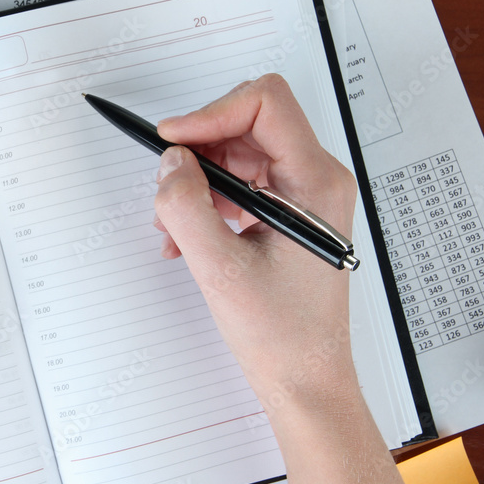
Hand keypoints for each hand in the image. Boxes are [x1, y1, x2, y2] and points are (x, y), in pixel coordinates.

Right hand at [153, 74, 358, 400]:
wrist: (306, 380)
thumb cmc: (284, 336)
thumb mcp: (220, 270)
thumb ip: (187, 208)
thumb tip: (170, 163)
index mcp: (317, 183)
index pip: (265, 104)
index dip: (211, 113)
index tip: (172, 139)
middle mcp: (316, 180)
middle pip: (247, 124)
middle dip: (198, 149)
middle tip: (167, 183)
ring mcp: (301, 196)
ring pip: (238, 154)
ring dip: (197, 179)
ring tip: (171, 222)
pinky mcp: (285, 214)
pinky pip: (238, 184)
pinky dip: (205, 201)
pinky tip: (185, 237)